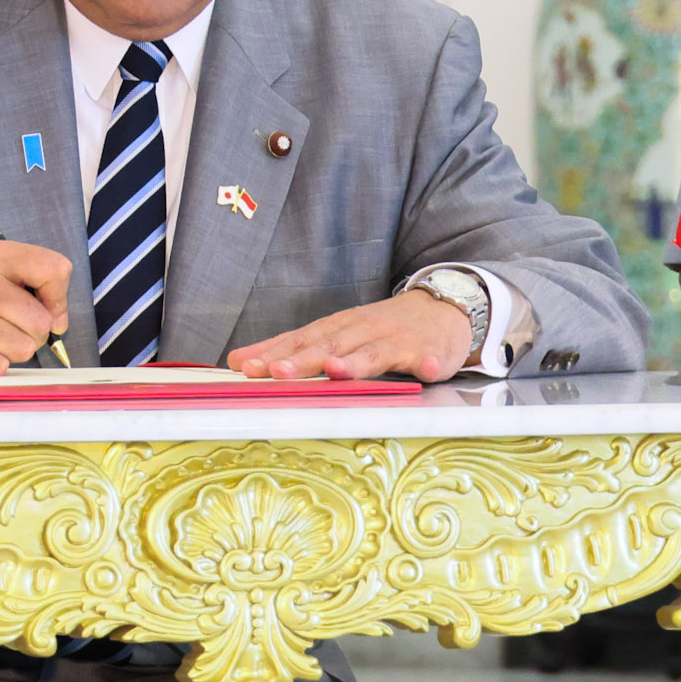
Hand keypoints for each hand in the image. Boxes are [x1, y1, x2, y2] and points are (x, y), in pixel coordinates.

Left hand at [228, 291, 473, 381]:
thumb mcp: (338, 334)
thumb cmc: (381, 328)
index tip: (243, 365)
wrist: (441, 308)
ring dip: (356, 362)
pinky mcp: (429, 351)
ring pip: (374, 352)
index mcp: (339, 328)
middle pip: (331, 345)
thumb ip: (295, 349)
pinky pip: (429, 359)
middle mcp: (364, 330)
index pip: (300, 339)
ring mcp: (397, 340)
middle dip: (304, 359)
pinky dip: (427, 364)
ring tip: (337, 371)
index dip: (273, 352)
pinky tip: (427, 370)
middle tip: (278, 372)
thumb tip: (239, 361)